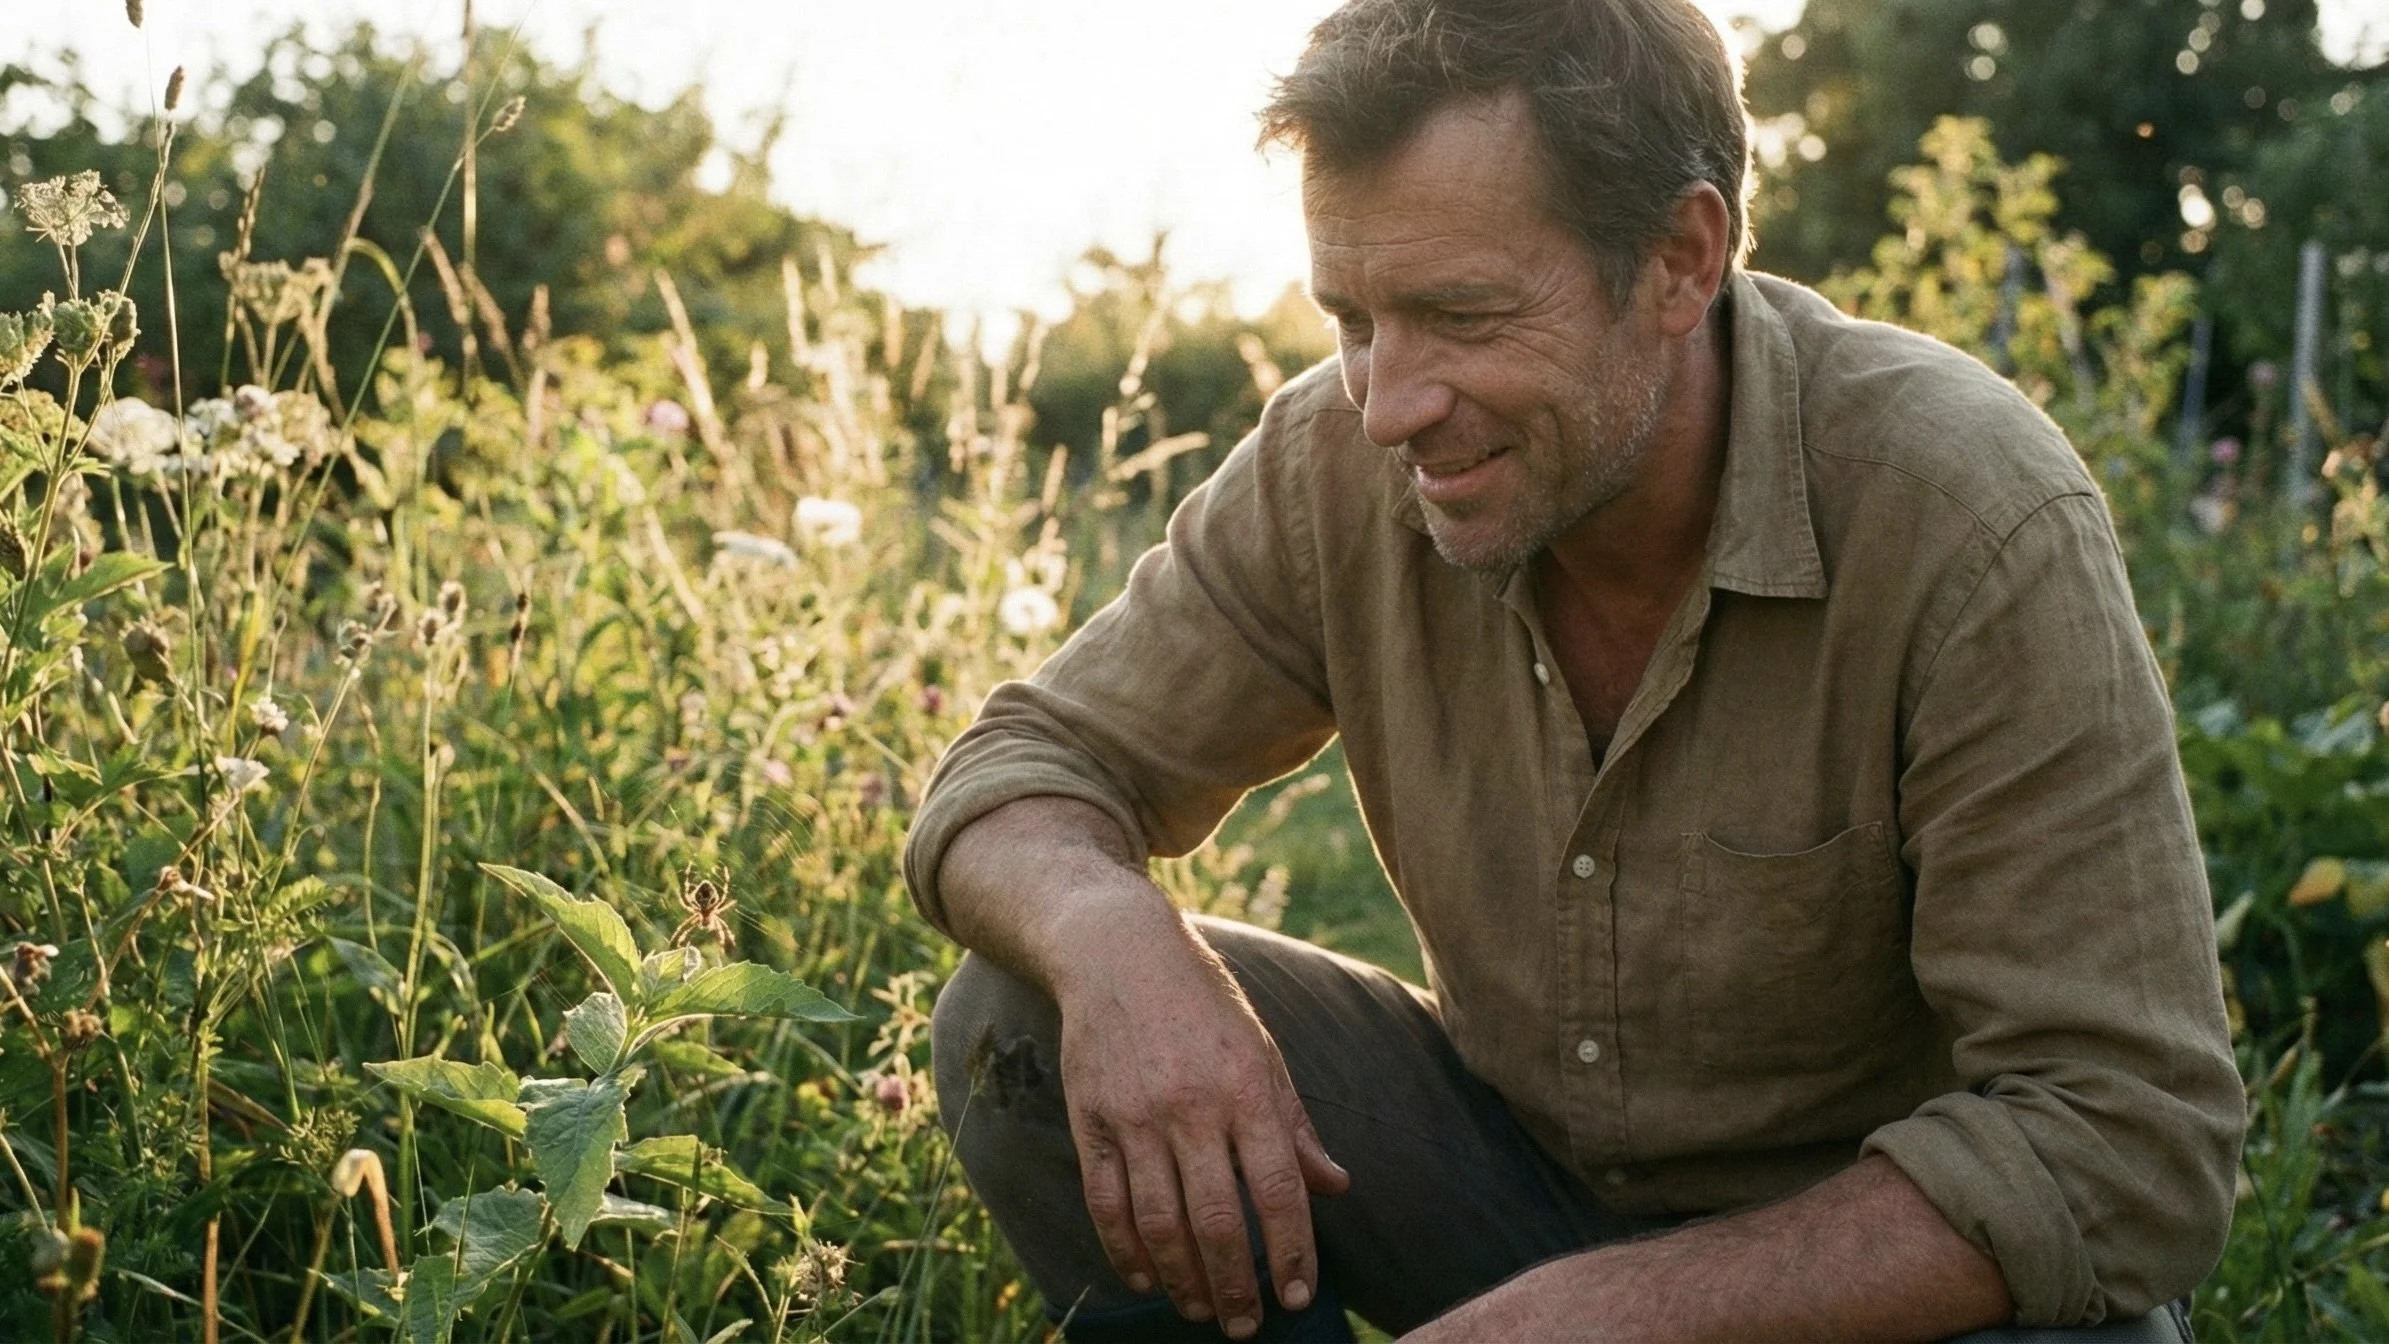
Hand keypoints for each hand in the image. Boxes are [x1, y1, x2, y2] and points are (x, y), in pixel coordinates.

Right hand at [1054, 913, 1349, 1338]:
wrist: (1118, 954)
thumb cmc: (1203, 1005)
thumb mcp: (1262, 1053)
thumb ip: (1295, 1126)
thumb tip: (1335, 1187)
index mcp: (1245, 1089)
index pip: (1278, 1190)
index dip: (1292, 1251)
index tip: (1300, 1295)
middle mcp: (1191, 1107)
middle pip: (1217, 1220)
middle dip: (1237, 1286)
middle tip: (1247, 1325)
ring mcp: (1135, 1116)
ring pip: (1160, 1222)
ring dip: (1184, 1279)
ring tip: (1202, 1310)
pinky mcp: (1089, 1120)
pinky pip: (1106, 1203)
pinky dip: (1126, 1251)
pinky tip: (1147, 1279)